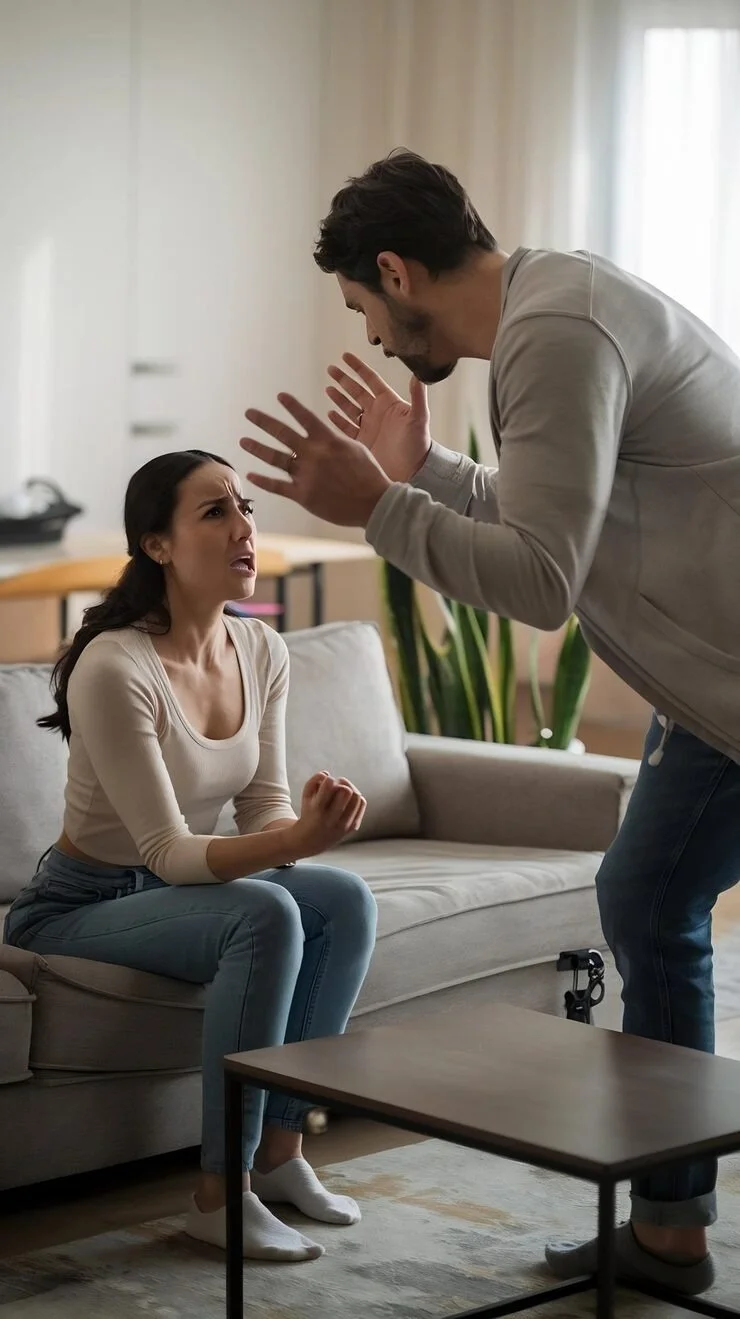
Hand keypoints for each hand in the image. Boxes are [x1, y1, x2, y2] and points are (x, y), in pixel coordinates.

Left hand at [241, 394, 390, 526]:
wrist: (373, 503)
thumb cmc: (369, 475)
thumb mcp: (355, 448)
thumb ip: (334, 439)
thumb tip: (322, 433)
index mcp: (327, 440)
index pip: (305, 417)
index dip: (291, 405)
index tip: (280, 396)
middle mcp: (313, 454)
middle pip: (283, 433)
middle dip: (263, 421)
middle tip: (249, 412)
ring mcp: (306, 475)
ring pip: (275, 458)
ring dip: (257, 447)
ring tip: (243, 440)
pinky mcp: (303, 495)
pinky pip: (278, 486)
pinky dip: (262, 480)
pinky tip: (251, 474)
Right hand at [291, 771, 366, 855]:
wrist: (311, 841)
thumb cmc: (309, 812)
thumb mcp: (305, 796)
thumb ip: (314, 780)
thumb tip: (327, 774)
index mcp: (318, 810)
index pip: (329, 785)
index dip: (329, 779)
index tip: (326, 783)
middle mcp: (331, 819)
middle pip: (346, 791)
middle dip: (342, 782)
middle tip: (338, 785)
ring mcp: (344, 825)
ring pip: (357, 797)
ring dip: (351, 789)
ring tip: (343, 791)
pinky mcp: (353, 827)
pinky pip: (362, 803)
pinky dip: (356, 797)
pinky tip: (348, 800)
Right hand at [326, 353, 431, 483]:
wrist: (413, 470)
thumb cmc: (419, 443)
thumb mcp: (419, 418)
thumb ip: (417, 397)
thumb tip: (418, 375)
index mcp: (388, 403)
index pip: (371, 380)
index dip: (358, 368)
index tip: (345, 356)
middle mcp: (376, 412)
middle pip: (356, 391)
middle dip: (343, 380)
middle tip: (330, 369)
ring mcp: (368, 427)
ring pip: (349, 408)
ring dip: (339, 398)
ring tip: (327, 388)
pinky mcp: (362, 443)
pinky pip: (347, 428)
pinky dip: (338, 420)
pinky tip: (329, 413)